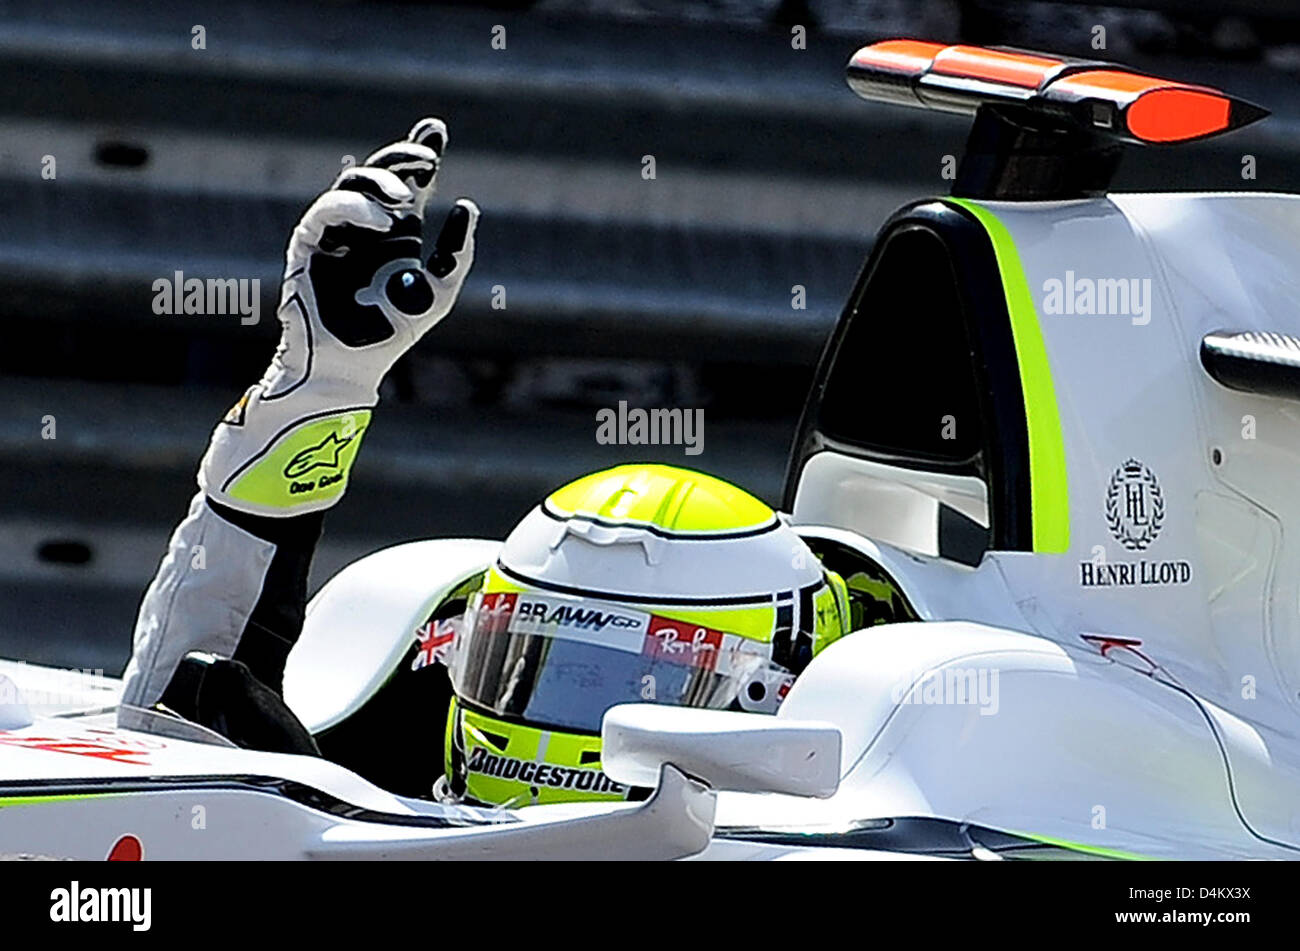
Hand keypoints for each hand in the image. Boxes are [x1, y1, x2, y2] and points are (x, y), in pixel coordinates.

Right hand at [198, 118, 478, 514]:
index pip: (407, 183)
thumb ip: (456, 253)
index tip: (437, 130)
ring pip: (351, 184)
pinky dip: (355, 207)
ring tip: (407, 201)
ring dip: (381, 183)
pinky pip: (326, 211)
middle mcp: (365, 228)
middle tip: (428, 157)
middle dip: (403, 157)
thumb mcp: (438, 291)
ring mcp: (336, 234)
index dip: (418, 153)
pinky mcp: (309, 246)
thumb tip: (466, 206)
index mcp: (395, 235)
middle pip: (380, 174)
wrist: (350, 366)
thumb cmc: (392, 333)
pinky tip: (385, 218)